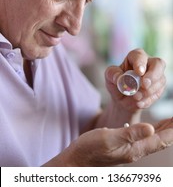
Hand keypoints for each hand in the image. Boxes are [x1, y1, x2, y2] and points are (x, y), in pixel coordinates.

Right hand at [43, 118, 172, 165]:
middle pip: (160, 140)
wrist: (77, 160)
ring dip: (164, 130)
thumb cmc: (89, 149)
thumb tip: (151, 128)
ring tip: (171, 121)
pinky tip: (150, 127)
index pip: (160, 140)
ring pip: (152, 139)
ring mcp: (129, 150)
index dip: (172, 130)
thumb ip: (130, 134)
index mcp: (134, 149)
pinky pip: (143, 138)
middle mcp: (135, 151)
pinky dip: (151, 131)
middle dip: (171, 129)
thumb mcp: (108, 138)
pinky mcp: (123, 147)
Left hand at [105, 48, 165, 111]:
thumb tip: (118, 78)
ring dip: (148, 91)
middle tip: (144, 85)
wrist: (122, 99)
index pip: (140, 56)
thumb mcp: (109, 76)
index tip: (139, 72)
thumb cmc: (116, 83)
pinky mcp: (159, 88)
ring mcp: (156, 76)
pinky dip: (148, 100)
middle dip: (152, 75)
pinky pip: (158, 94)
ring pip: (160, 80)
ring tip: (135, 97)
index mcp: (135, 57)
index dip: (140, 63)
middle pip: (158, 64)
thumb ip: (112, 74)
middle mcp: (149, 63)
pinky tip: (139, 103)